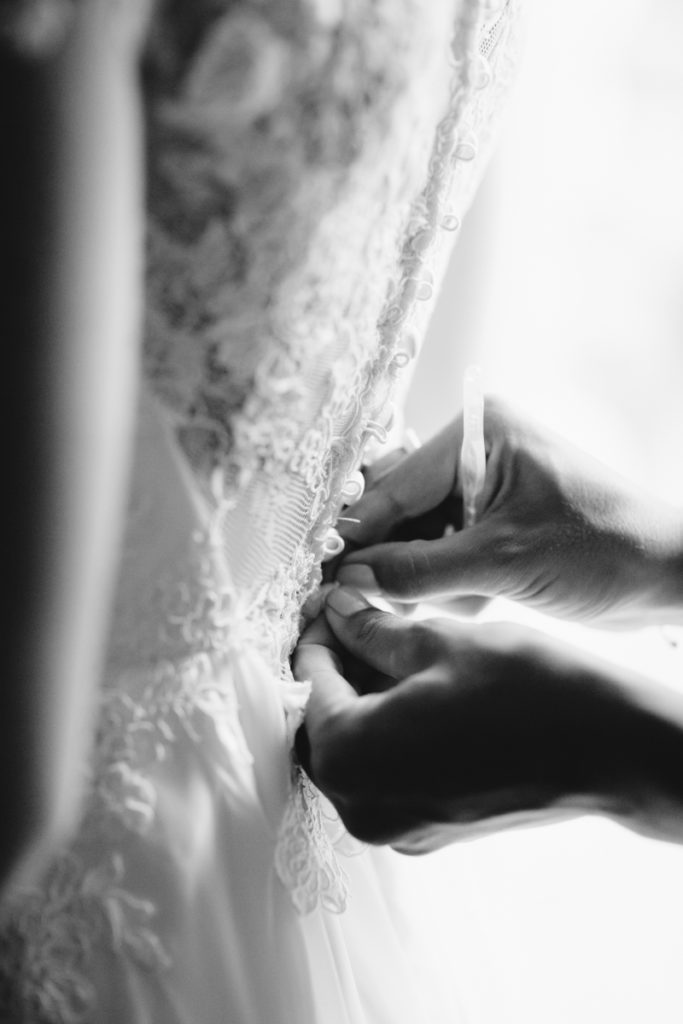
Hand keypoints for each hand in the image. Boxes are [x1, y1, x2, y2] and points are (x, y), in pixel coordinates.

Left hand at [293, 588, 673, 851]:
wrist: (608, 748)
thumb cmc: (526, 693)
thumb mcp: (438, 642)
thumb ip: (371, 630)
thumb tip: (338, 612)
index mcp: (351, 758)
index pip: (308, 684)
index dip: (318, 634)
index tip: (331, 604)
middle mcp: (361, 808)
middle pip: (323, 724)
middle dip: (337, 668)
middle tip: (358, 620)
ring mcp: (395, 828)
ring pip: (353, 751)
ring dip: (361, 699)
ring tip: (388, 646)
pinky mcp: (428, 831)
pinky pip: (384, 775)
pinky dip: (386, 732)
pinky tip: (413, 689)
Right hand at [336, 398, 682, 625]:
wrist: (670, 577)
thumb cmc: (601, 548)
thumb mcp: (502, 561)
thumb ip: (420, 571)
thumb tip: (350, 579)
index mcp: (478, 435)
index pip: (396, 487)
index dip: (360, 536)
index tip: (324, 576)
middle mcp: (477, 455)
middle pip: (404, 514)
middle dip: (394, 562)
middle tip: (361, 603)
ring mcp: (488, 492)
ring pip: (422, 541)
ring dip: (423, 581)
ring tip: (437, 604)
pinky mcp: (498, 527)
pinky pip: (448, 557)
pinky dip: (448, 587)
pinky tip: (469, 604)